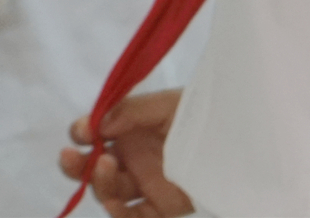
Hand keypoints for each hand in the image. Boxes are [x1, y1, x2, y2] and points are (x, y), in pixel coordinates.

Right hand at [59, 90, 193, 216]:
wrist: (239, 138)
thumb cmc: (203, 114)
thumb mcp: (166, 104)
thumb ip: (132, 110)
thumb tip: (98, 125)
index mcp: (129, 128)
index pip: (93, 133)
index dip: (81, 133)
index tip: (82, 132)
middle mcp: (132, 156)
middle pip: (90, 166)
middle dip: (74, 163)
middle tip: (69, 156)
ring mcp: (145, 183)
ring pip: (107, 192)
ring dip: (97, 182)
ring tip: (107, 167)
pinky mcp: (161, 207)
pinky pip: (133, 216)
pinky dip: (120, 214)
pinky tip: (115, 203)